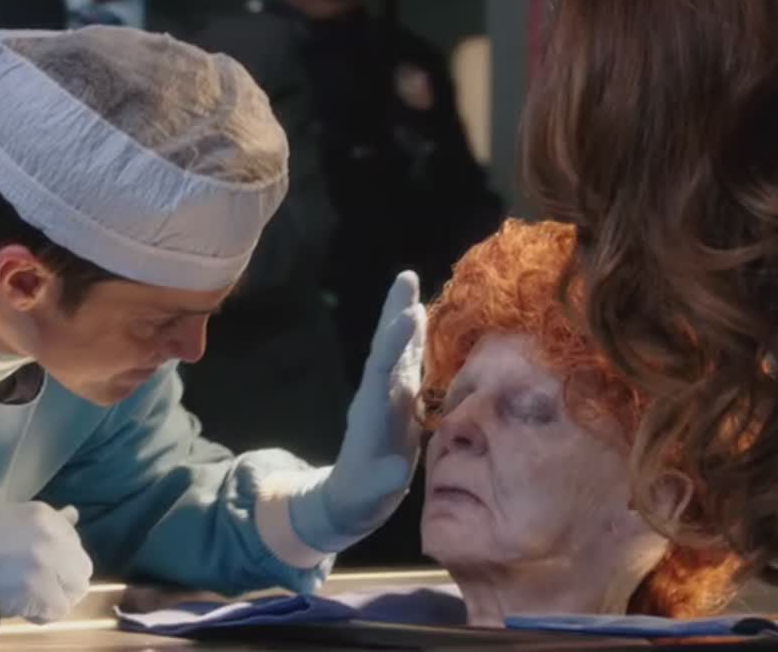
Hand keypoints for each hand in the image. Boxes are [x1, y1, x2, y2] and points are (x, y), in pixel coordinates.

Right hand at [0, 503, 93, 622]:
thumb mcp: (16, 518)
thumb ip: (50, 521)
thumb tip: (74, 514)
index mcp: (47, 516)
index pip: (76, 546)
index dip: (61, 563)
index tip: (40, 569)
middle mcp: (52, 536)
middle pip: (81, 569)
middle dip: (63, 582)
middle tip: (39, 588)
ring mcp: (46, 562)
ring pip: (75, 591)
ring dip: (55, 598)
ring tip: (31, 597)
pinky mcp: (37, 588)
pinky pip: (58, 610)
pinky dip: (42, 614)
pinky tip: (23, 607)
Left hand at [291, 271, 425, 551]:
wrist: (352, 499)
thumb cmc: (359, 498)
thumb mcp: (368, 495)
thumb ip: (381, 480)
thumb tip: (397, 469)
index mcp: (371, 412)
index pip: (382, 370)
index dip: (396, 344)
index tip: (410, 315)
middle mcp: (379, 395)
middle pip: (387, 347)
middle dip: (395, 313)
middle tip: (406, 277)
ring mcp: (389, 396)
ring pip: (399, 349)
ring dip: (406, 318)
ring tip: (412, 284)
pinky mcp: (401, 401)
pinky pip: (411, 362)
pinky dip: (418, 339)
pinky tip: (425, 318)